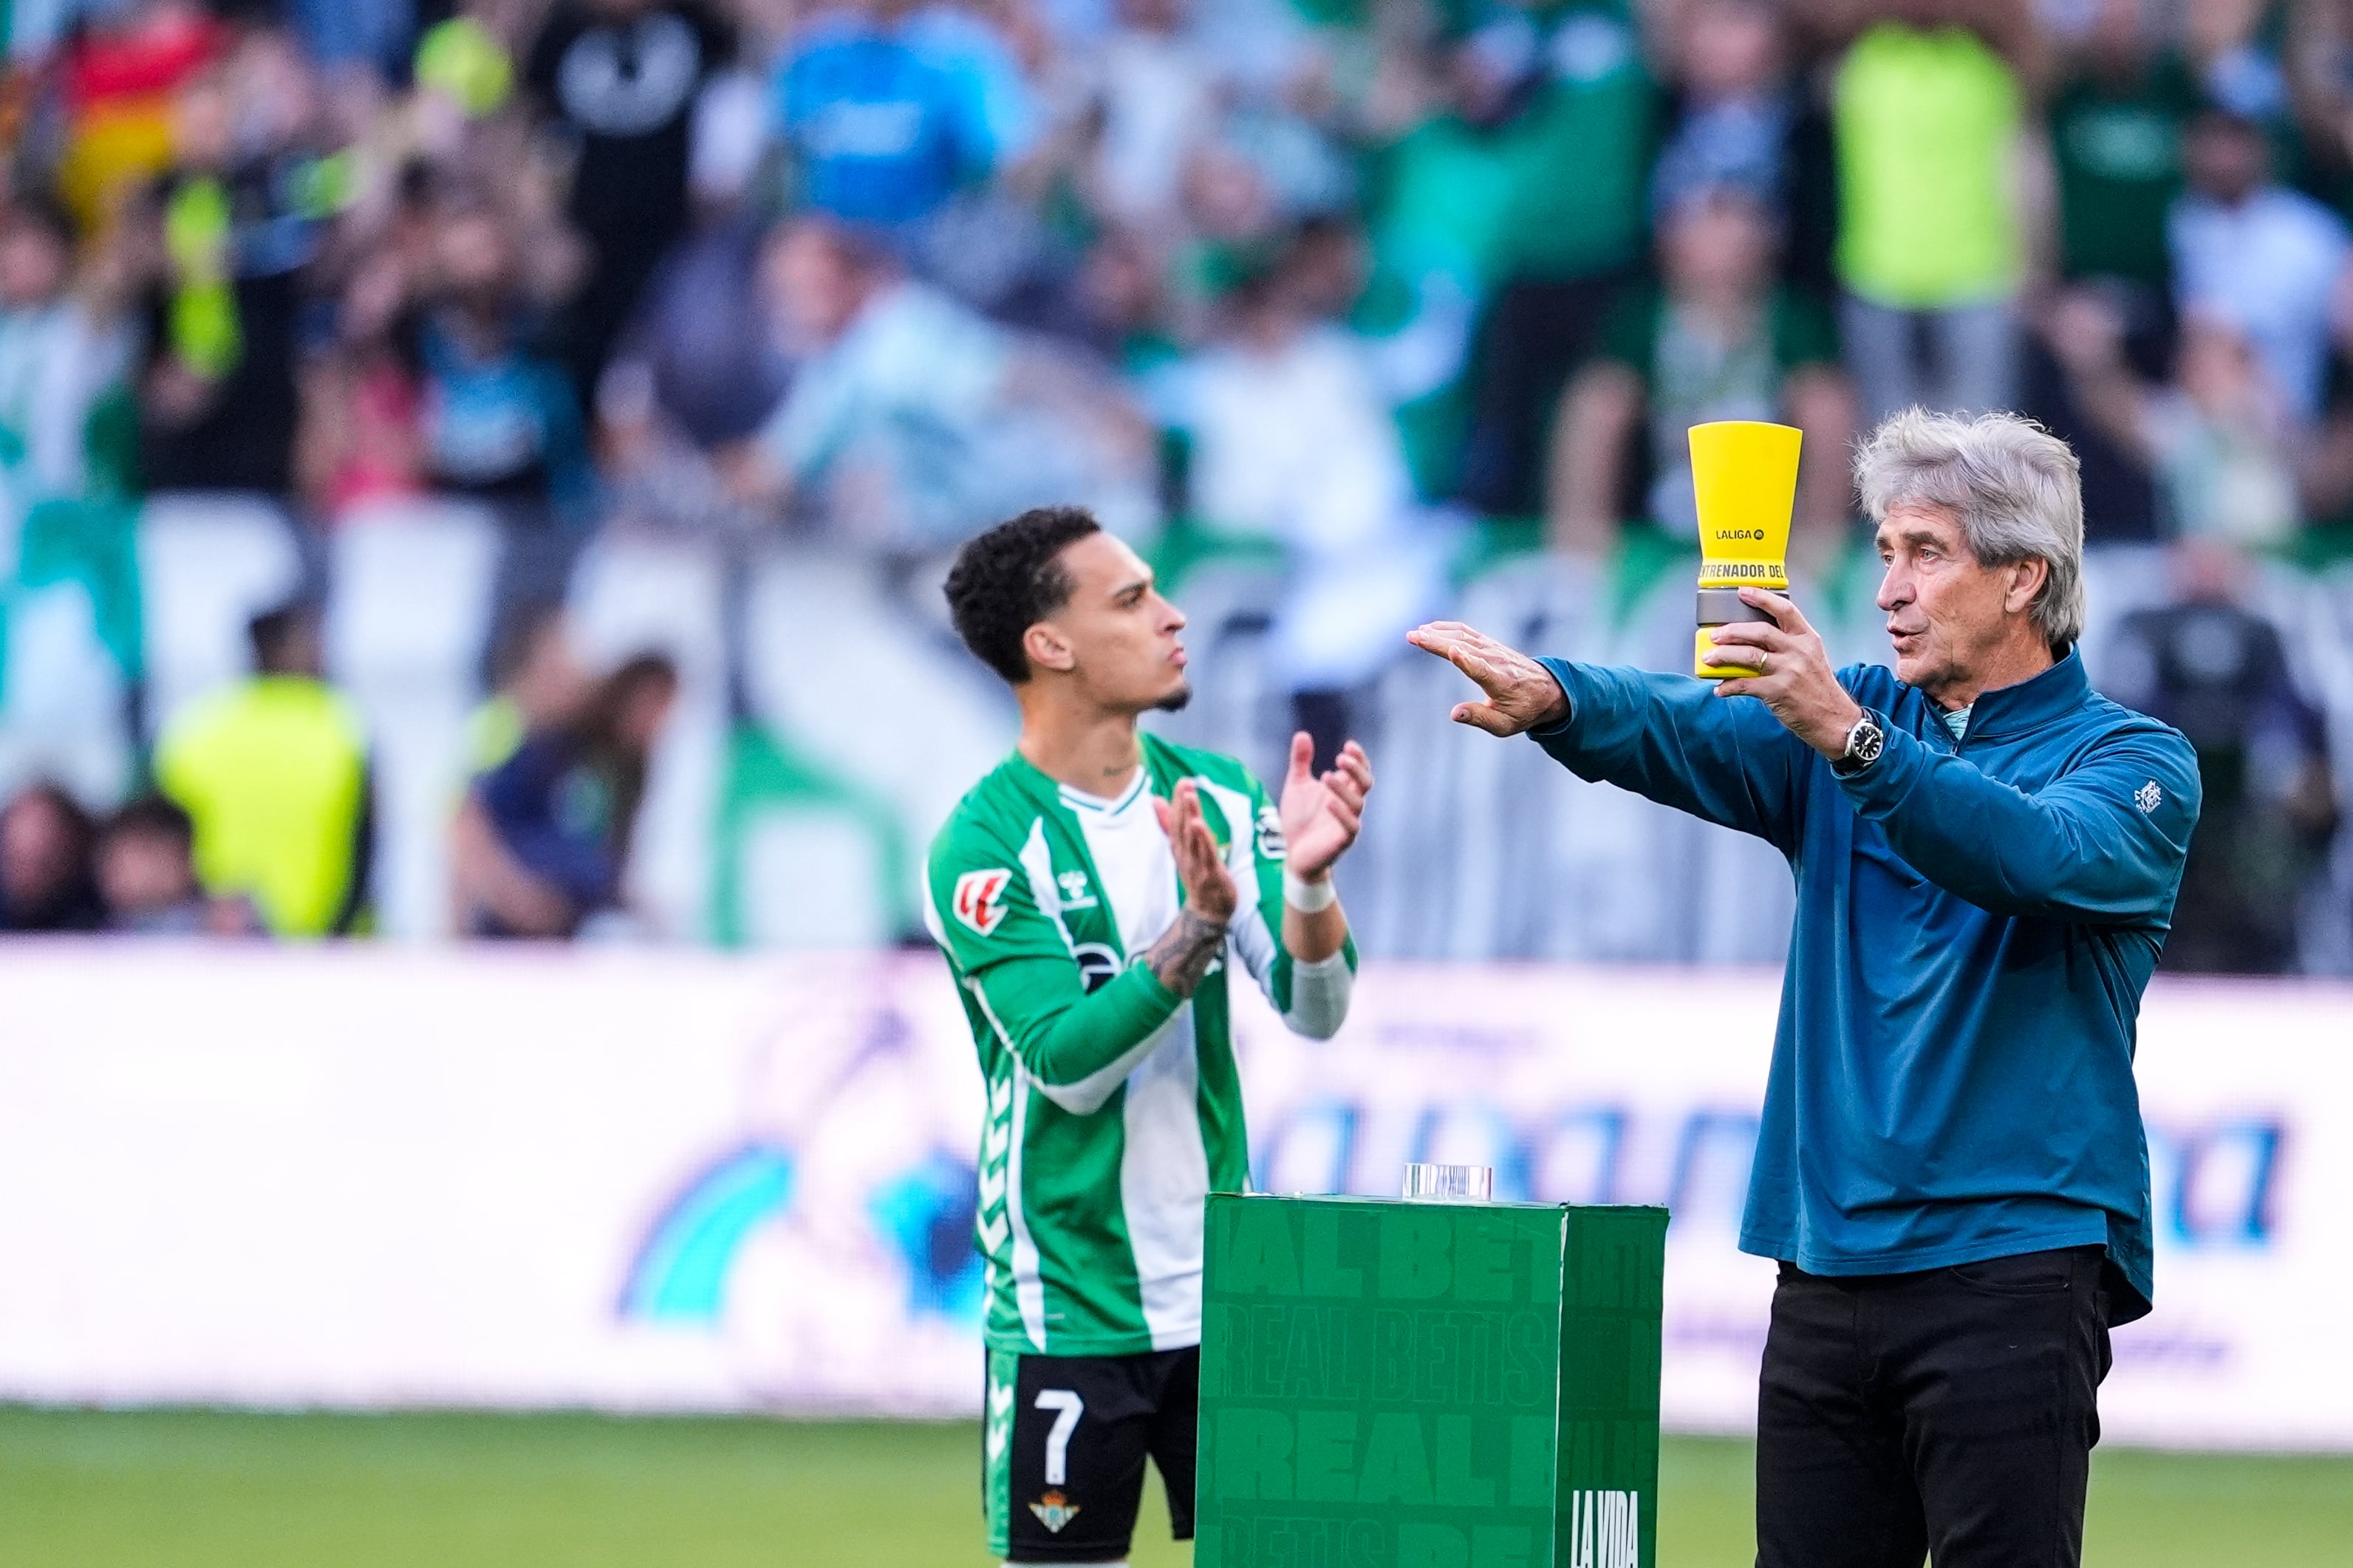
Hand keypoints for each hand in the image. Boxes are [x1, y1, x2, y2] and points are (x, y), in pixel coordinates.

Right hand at [1153, 778, 1237, 923]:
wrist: (1208, 910)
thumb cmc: (1197, 874)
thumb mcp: (1182, 848)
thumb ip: (1170, 824)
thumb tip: (1156, 800)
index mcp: (1178, 848)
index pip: (1176, 822)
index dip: (1178, 802)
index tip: (1182, 783)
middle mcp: (1184, 855)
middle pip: (1182, 827)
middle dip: (1183, 805)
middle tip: (1184, 784)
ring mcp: (1196, 865)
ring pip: (1192, 838)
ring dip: (1191, 817)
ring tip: (1190, 798)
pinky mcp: (1210, 873)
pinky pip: (1205, 854)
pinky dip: (1202, 840)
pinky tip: (1200, 825)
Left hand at [1280, 732, 1372, 880]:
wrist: (1292, 853)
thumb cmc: (1298, 819)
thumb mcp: (1296, 785)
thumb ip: (1301, 761)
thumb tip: (1302, 734)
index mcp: (1343, 790)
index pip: (1360, 771)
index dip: (1359, 758)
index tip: (1349, 745)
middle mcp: (1349, 805)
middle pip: (1365, 784)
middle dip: (1357, 769)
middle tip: (1341, 758)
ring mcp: (1347, 823)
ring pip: (1358, 803)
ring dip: (1344, 788)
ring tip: (1325, 776)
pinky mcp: (1342, 841)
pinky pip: (1350, 827)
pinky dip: (1341, 813)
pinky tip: (1328, 802)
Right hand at [1407, 621, 1569, 735]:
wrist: (1547, 690)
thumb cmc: (1523, 711)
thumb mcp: (1504, 725)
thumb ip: (1479, 718)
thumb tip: (1454, 713)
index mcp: (1500, 682)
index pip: (1481, 669)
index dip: (1466, 661)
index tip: (1452, 651)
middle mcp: (1496, 661)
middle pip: (1464, 647)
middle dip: (1437, 641)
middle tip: (1412, 637)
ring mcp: (1493, 649)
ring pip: (1462, 636)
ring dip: (1437, 633)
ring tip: (1415, 633)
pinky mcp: (1489, 644)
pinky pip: (1466, 632)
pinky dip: (1446, 628)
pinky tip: (1430, 628)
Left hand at [1706, 589, 1863, 758]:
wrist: (1834, 720)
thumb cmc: (1818, 689)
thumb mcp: (1812, 658)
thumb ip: (1789, 645)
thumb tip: (1753, 638)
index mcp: (1808, 639)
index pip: (1785, 610)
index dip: (1762, 598)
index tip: (1742, 591)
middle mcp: (1799, 651)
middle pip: (1760, 631)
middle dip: (1733, 631)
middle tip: (1715, 634)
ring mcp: (1789, 671)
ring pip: (1748, 655)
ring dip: (1724, 655)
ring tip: (1708, 658)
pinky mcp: (1778, 691)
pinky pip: (1745, 684)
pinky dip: (1728, 686)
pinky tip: (1719, 689)